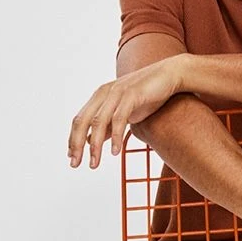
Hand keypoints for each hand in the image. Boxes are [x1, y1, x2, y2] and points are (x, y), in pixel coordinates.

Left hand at [67, 56, 182, 169]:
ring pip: (98, 122)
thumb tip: (93, 140)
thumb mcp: (124, 112)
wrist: (169, 76)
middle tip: (75, 164)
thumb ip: (108, 125)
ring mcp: (117, 93)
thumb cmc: (147, 95)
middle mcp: (104, 93)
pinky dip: (115, 136)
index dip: (73, 139)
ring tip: (94, 163)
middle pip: (83, 121)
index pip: (79, 120)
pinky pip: (119, 118)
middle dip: (77, 144)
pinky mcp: (131, 95)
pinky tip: (115, 152)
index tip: (72, 158)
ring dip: (94, 145)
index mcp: (99, 97)